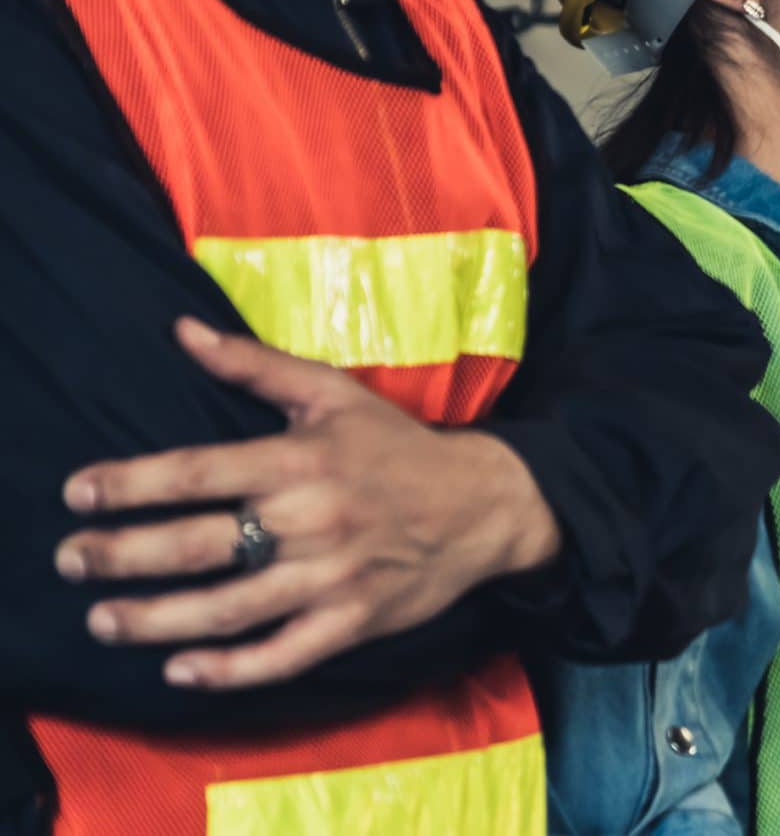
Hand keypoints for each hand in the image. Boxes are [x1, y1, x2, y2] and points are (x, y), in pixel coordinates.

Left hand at [54, 317, 561, 689]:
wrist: (485, 503)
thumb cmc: (398, 446)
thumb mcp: (333, 394)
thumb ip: (254, 364)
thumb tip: (183, 331)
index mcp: (302, 460)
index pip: (198, 473)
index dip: (130, 484)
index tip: (78, 492)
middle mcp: (311, 519)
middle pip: (198, 545)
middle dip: (122, 555)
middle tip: (71, 559)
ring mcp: (331, 577)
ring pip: (227, 607)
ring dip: (155, 620)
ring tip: (103, 620)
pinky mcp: (352, 622)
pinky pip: (281, 655)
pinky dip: (228, 669)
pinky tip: (180, 670)